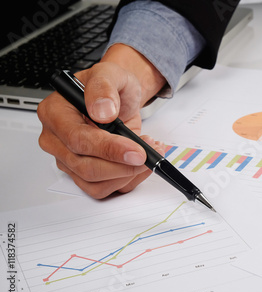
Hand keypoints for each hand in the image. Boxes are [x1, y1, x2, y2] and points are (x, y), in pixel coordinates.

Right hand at [37, 44, 166, 198]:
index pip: (78, 141)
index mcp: (55, 114)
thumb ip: (103, 88)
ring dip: (128, 175)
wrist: (119, 98)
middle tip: (147, 154)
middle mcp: (58, 141)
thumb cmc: (110, 87)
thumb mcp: (110, 74)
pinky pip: (106, 189)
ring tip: (148, 153)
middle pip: (86, 168)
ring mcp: (70, 160)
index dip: (110, 149)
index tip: (137, 151)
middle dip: (123, 165)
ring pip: (96, 184)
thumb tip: (102, 110)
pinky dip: (129, 180)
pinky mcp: (86, 174)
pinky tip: (141, 164)